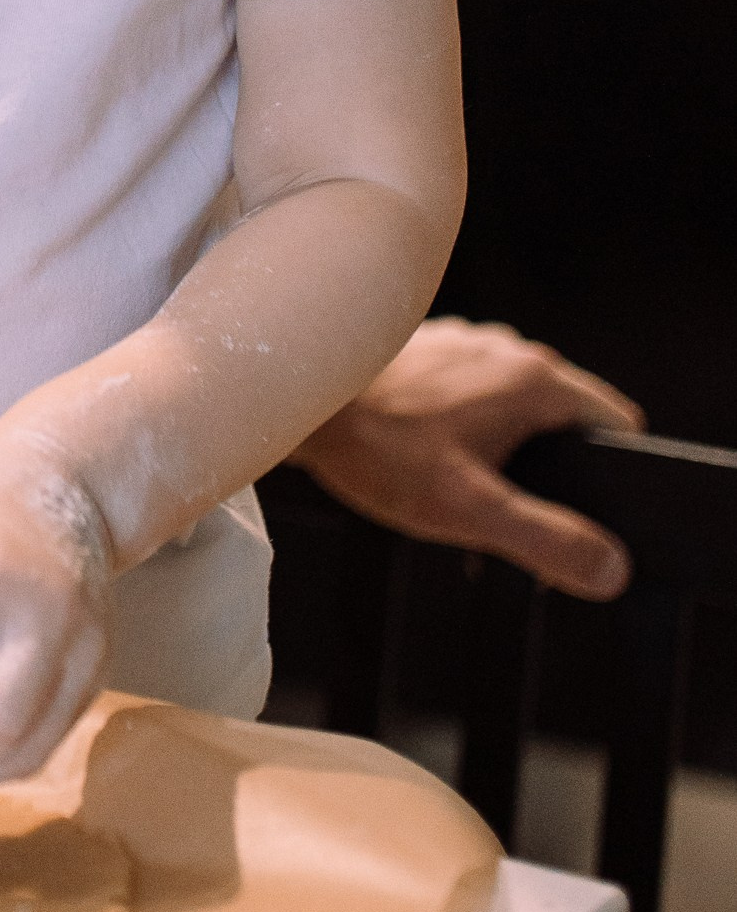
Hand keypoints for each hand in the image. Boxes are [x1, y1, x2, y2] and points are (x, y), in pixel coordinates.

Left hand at [294, 318, 643, 598]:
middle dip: (553, 474)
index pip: (616, 423)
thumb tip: (611, 568)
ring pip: (515, 405)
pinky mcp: (427, 348)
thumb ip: (547, 540)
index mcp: (535, 380)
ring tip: (467, 499)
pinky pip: (472, 393)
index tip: (588, 518)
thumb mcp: (470, 510)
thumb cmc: (378, 449)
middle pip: (565, 417)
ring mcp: (465, 343)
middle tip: (516, 522)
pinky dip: (467, 430)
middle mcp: (507, 348)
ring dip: (506, 453)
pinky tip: (430, 465)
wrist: (296, 400)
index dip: (614, 476)